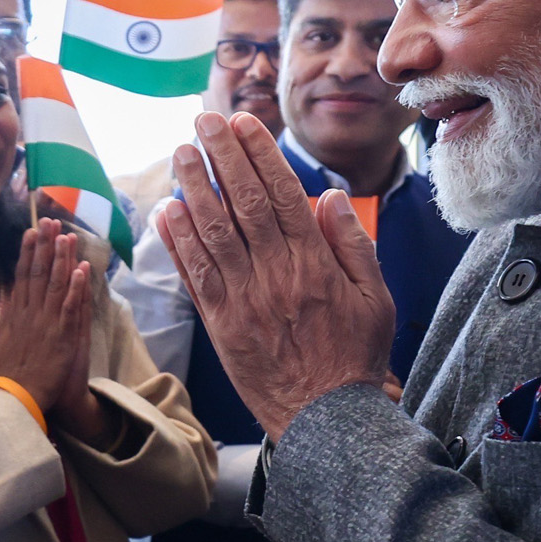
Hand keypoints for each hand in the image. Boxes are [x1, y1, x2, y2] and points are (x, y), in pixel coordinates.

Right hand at [0, 219, 90, 414]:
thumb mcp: (2, 343)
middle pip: (37, 273)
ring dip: (61, 259)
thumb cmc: (10, 376)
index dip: (27, 252)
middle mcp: (29, 314)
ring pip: (55, 285)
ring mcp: (46, 324)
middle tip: (49, 221)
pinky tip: (80, 269)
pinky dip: (75, 288)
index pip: (22, 276)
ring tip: (66, 236)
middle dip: (44, 246)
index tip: (31, 232)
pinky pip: (70, 307)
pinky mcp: (62, 337)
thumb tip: (10, 304)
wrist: (18, 398)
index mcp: (15, 315)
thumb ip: (9, 321)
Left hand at [159, 111, 394, 434]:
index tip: (242, 123)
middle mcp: (274, 276)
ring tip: (179, 151)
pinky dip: (178, 243)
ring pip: (212, 234)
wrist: (325, 420)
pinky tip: (166, 211)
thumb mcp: (375, 299)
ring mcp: (243, 301)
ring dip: (193, 188)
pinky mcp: (220, 326)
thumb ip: (353, 246)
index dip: (258, 155)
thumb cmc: (354, 357)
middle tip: (202, 121)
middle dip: (221, 157)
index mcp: (314, 264)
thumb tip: (329, 198)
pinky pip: (195, 276)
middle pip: (242, 204)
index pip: (280, 195)